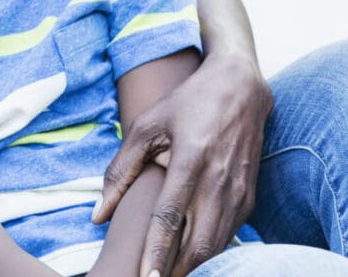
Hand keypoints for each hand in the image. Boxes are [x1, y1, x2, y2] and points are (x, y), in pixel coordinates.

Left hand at [92, 53, 270, 276]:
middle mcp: (219, 179)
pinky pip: (228, 235)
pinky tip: (188, 259)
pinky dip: (208, 252)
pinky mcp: (249, 197)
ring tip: (165, 273)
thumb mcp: (146, 126)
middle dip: (174, 268)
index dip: (157, 251)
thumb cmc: (186, 104)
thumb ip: (120, 171)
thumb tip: (98, 215)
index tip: (145, 276)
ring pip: (215, 245)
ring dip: (191, 265)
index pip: (171, 217)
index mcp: (191, 159)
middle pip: (198, 241)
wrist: (239, 89)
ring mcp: (239, 191)